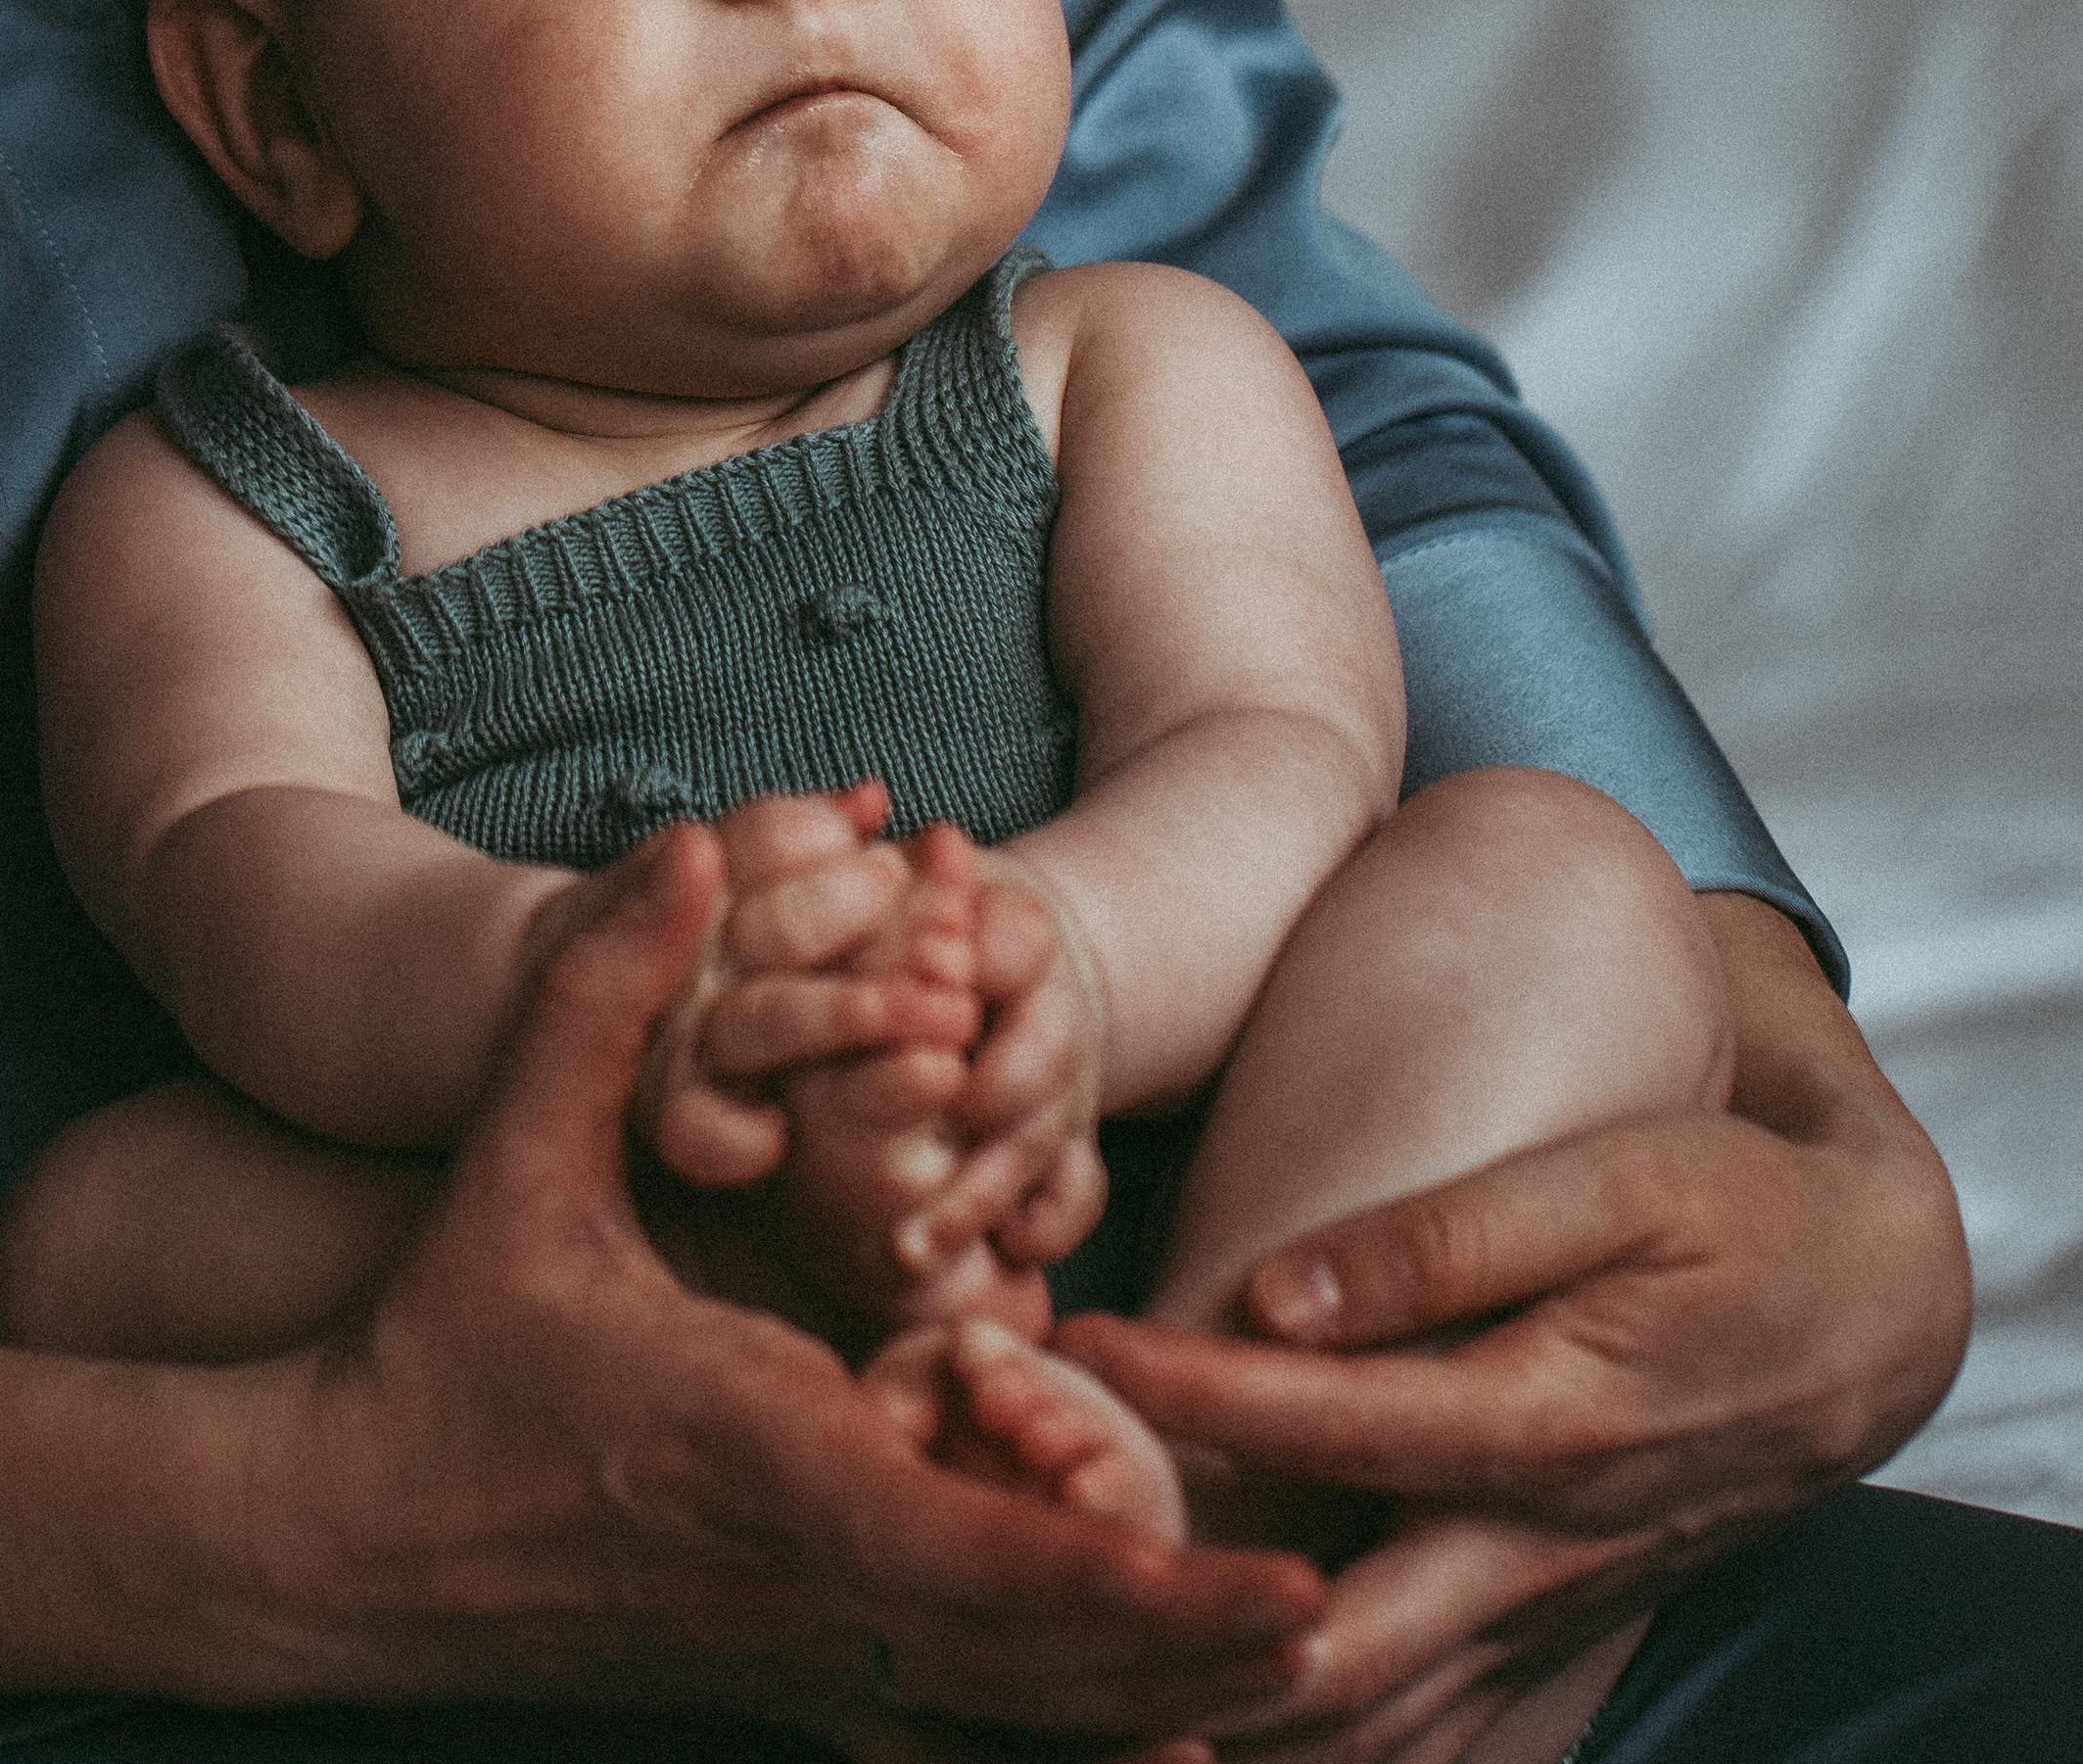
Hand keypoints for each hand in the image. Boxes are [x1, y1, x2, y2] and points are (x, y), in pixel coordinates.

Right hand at [0, 817, 1326, 1739]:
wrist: (324, 1534)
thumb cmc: (432, 1337)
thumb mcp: (512, 1149)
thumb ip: (606, 992)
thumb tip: (690, 841)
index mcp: (754, 1450)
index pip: (973, 1550)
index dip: (1133, 1579)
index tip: (1278, 1582)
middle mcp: (788, 1580)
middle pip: (1024, 1663)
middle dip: (1187, 1652)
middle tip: (1338, 1628)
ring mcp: (776, 1654)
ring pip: (991, 1722)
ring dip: (1139, 1709)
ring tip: (1288, 1690)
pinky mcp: (761, 1679)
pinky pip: (929, 1741)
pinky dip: (1047, 1751)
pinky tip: (1150, 1756)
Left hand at [1055, 896, 1970, 1756]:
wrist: (1870, 1314)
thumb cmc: (1731, 1217)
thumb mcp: (1615, 1184)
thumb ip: (1446, 1240)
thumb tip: (1280, 1295)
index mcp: (1545, 1423)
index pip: (1323, 1427)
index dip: (1182, 1394)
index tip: (1061, 1347)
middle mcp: (1534, 1550)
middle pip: (1323, 1648)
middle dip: (1165, 1618)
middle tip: (1021, 1559)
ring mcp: (1541, 1613)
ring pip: (1361, 1728)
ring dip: (1213, 1706)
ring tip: (1064, 1664)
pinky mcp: (1545, 1635)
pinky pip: (1416, 1735)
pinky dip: (1300, 1741)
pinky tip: (1193, 1718)